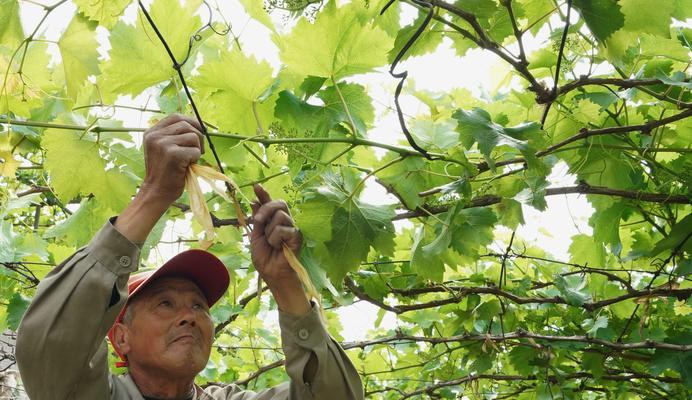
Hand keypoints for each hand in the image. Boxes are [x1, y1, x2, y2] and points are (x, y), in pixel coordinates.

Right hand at [113, 114, 203, 243]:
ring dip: (197, 149)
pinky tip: (187, 167)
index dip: (192, 121)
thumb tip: (197, 125)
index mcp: (151, 132)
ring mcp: (162, 143)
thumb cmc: (165, 172)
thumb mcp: (163, 148)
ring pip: (193, 136)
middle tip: (199, 151)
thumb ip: (174, 135)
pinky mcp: (172, 154)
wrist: (157, 192)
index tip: (199, 132)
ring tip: (190, 161)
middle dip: (199, 136)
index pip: (176, 117)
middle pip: (186, 124)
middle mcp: (155, 135)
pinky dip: (196, 159)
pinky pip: (195, 150)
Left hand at [250, 184, 309, 314]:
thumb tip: (255, 200)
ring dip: (270, 231)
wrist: (271, 273)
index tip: (256, 186)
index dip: (263, 193)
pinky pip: (283, 229)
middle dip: (266, 209)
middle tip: (258, 222)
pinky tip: (278, 247)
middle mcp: (284, 221)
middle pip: (279, 203)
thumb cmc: (264, 257)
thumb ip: (258, 219)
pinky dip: (276, 238)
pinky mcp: (297, 236)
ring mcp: (291, 228)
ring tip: (271, 243)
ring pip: (280, 215)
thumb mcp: (256, 236)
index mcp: (272, 220)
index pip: (269, 202)